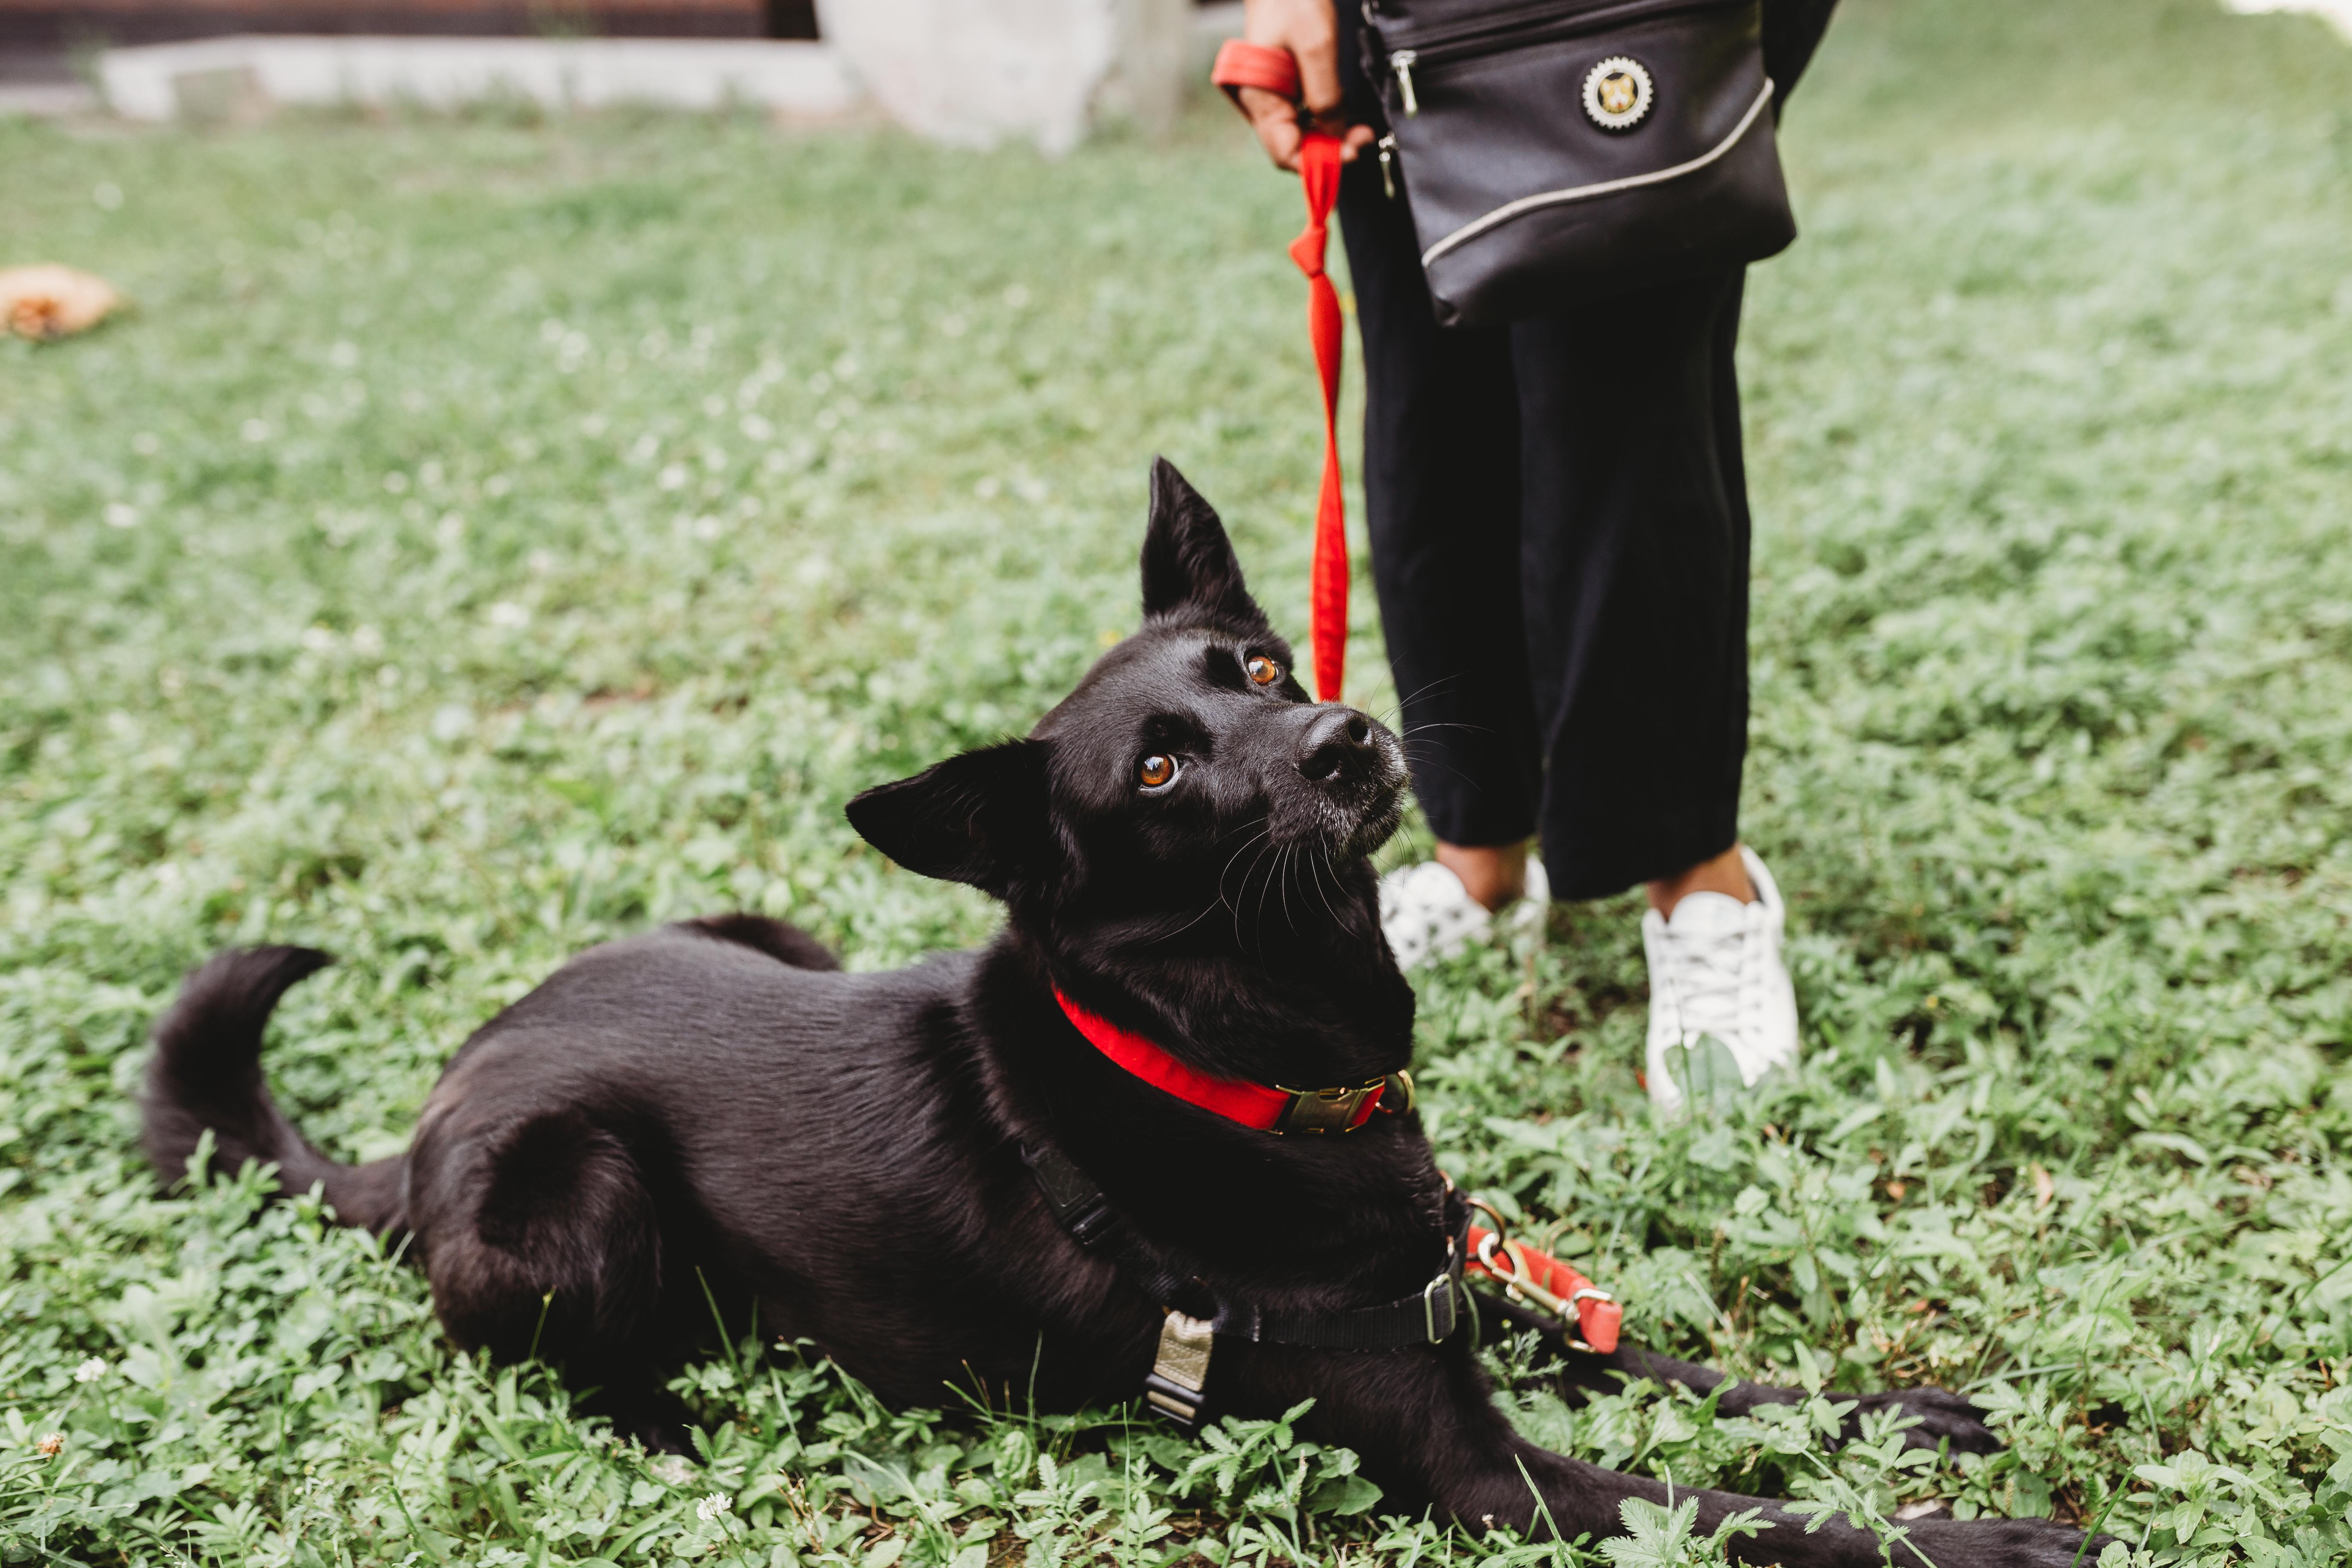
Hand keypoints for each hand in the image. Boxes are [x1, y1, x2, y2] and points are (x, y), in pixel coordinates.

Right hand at [1235, 0, 1378, 172]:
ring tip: (1360, 130)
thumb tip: (1336, 136)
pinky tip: (1346, 117)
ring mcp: (1271, 97)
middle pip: (1293, 147)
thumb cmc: (1294, 0)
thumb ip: (1326, 96)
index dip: (1318, 162)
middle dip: (1329, 151)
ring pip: (1300, 135)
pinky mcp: (1284, 89)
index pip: (1285, 151)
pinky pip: (1303, 117)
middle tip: (1364, 139)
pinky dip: (1326, 122)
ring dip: (1331, 138)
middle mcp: (1261, 104)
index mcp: (1258, 98)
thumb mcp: (1316, 47)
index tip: (1352, 155)